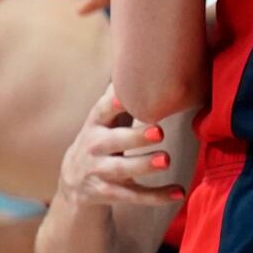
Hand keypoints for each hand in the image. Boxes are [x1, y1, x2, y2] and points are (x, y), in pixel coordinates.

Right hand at [60, 89, 183, 209]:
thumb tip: (138, 56)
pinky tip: (179, 192)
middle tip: (158, 131)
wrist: (74, 181)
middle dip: (134, 138)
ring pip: (121, 171)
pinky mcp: (108, 193)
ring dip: (144, 166)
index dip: (112, 104)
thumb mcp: (102, 119)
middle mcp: (94, 148)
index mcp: (94, 125)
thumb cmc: (100, 139)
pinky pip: (133, 196)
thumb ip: (118, 96)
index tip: (125, 97)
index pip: (101, 112)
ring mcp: (99, 172)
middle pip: (113, 143)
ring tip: (166, 160)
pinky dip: (156, 197)